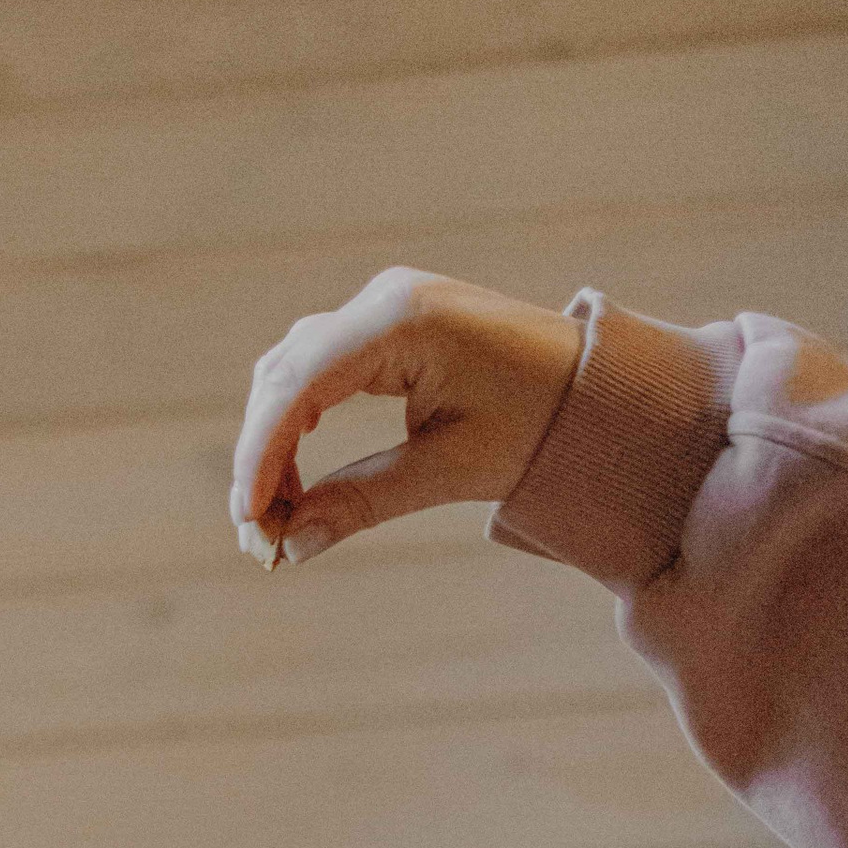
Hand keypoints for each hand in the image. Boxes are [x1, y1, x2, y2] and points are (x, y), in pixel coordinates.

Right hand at [229, 269, 581, 564]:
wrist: (597, 385)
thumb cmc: (542, 420)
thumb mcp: (454, 469)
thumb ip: (366, 500)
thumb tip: (294, 546)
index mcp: (402, 321)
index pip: (298, 383)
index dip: (261, 454)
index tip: (250, 520)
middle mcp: (382, 301)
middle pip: (282, 376)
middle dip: (261, 459)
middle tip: (259, 538)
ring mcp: (381, 308)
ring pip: (290, 374)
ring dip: (273, 446)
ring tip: (277, 520)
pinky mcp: (386, 328)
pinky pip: (317, 372)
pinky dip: (296, 426)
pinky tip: (298, 480)